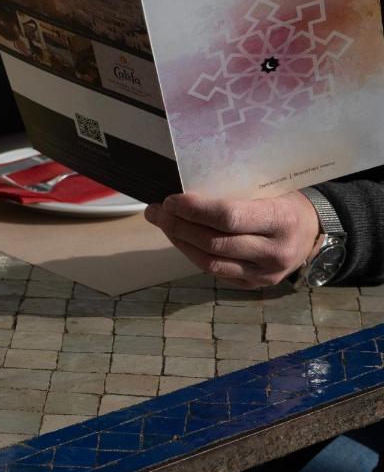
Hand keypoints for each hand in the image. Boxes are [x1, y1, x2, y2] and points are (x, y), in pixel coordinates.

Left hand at [145, 191, 320, 288]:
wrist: (314, 232)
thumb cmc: (286, 201)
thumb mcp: (271, 187)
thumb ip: (237, 189)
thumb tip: (188, 186)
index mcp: (281, 220)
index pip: (229, 217)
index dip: (195, 210)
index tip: (172, 200)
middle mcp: (274, 252)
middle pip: (214, 243)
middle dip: (178, 226)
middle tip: (156, 211)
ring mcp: (264, 274)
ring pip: (210, 263)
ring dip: (180, 242)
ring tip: (163, 223)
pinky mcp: (253, 286)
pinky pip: (215, 272)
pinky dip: (193, 254)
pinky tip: (181, 238)